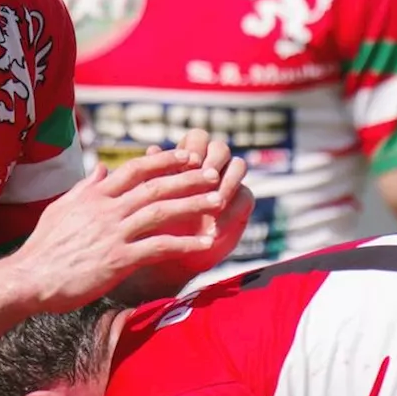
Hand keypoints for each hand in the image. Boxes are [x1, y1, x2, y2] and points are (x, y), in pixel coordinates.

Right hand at [8, 149, 227, 312]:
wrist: (30, 278)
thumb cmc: (43, 247)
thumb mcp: (61, 207)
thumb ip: (85, 187)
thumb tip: (101, 168)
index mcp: (93, 194)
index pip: (134, 169)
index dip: (163, 160)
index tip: (186, 155)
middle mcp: (106, 209)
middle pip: (154, 186)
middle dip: (187, 177)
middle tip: (213, 172)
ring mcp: (113, 233)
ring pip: (161, 211)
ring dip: (193, 204)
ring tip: (219, 200)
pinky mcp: (118, 259)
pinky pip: (159, 247)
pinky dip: (184, 243)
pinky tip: (205, 243)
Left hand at [145, 129, 253, 275]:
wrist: (171, 257)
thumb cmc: (156, 224)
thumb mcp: (151, 201)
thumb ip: (153, 174)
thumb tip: (152, 149)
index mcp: (188, 159)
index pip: (198, 138)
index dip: (196, 148)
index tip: (190, 164)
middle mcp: (211, 166)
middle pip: (221, 148)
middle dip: (215, 161)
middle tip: (208, 177)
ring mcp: (228, 182)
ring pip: (238, 166)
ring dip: (228, 183)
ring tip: (215, 203)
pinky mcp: (240, 202)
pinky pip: (245, 197)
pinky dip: (231, 211)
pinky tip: (216, 228)